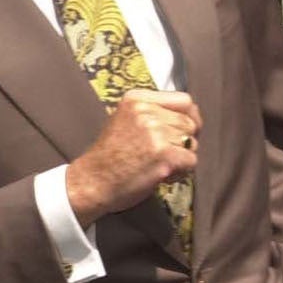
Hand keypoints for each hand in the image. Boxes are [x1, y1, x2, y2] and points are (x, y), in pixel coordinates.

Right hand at [66, 90, 200, 223]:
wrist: (91, 183)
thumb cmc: (109, 156)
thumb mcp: (125, 120)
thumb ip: (153, 113)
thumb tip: (190, 118)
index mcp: (137, 99)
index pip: (184, 100)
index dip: (190, 117)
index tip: (185, 131)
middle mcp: (146, 112)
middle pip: (189, 122)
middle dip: (184, 141)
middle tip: (166, 155)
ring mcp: (156, 133)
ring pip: (192, 143)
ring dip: (182, 158)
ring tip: (160, 165)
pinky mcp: (164, 156)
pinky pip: (191, 161)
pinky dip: (181, 172)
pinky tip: (162, 175)